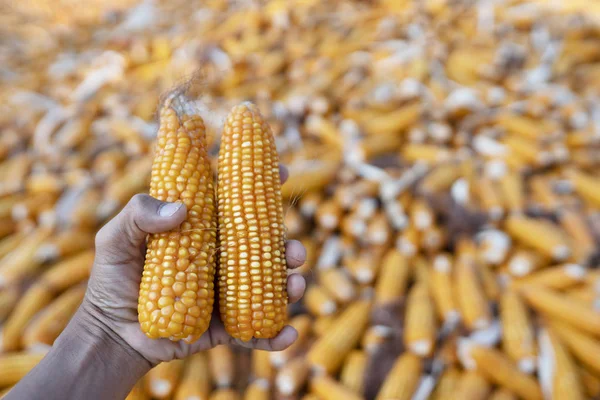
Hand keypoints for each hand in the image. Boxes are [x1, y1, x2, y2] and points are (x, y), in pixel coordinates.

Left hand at [78, 165, 305, 365]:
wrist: (111, 334)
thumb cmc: (113, 279)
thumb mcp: (115, 239)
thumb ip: (137, 215)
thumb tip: (182, 210)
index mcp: (202, 231)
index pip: (236, 202)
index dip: (261, 184)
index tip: (281, 173)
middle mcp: (221, 258)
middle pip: (265, 245)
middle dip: (289, 245)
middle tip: (294, 250)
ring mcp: (226, 292)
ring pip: (269, 284)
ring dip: (291, 285)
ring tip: (294, 286)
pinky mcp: (226, 326)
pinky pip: (256, 330)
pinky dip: (276, 333)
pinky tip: (288, 333)